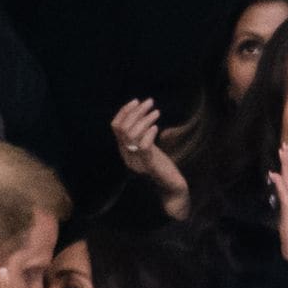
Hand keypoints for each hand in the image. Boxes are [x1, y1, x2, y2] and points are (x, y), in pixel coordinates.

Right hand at [110, 99, 189, 217]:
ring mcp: (137, 162)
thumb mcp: (149, 146)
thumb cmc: (162, 165)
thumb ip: (142, 134)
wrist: (171, 186)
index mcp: (125, 151)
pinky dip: (149, 133)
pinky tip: (156, 127)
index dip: (124, 111)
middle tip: (150, 102)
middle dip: (136, 112)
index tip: (136, 101)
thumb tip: (142, 111)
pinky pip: (144, 147)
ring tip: (156, 112)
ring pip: (132, 135)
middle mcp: (127, 157)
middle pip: (123, 129)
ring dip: (144, 119)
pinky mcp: (148, 166)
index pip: (116, 127)